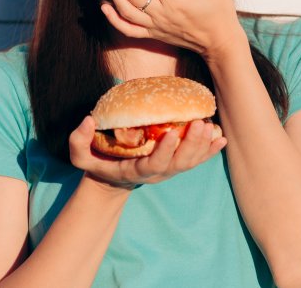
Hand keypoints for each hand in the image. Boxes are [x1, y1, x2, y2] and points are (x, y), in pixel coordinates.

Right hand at [68, 115, 226, 189]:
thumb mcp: (81, 157)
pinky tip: (222, 138)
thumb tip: (87, 121)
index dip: (165, 150)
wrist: (113, 180)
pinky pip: (197, 160)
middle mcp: (158, 173)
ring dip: (203, 145)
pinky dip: (210, 151)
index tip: (172, 132)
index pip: (154, 164)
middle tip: (199, 123)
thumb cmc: (98, 164)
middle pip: (180, 163)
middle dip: (192, 144)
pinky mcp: (177, 164)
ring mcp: (169, 170)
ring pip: (191, 161)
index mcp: (137, 170)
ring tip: (211, 125)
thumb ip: (78, 141)